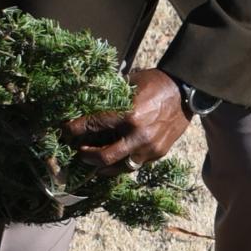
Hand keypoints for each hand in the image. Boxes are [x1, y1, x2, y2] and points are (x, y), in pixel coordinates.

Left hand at [61, 67, 189, 175]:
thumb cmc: (155, 83)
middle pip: (104, 157)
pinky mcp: (158, 154)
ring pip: (119, 167)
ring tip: (93, 159)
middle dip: (86, 155)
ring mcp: (150, 148)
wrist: (186, 91)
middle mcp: (139, 135)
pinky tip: (114, 158)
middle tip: (78, 150)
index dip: (74, 129)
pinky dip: (121, 163)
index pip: (94, 126)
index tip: (64, 129)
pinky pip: (134, 164)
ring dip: (102, 166)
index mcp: (129, 114)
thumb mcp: (130, 84)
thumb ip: (111, 98)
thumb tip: (85, 103)